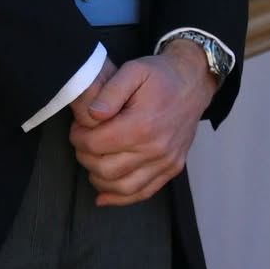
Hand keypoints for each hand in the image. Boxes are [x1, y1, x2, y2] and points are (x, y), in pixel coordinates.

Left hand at [68, 44, 216, 206]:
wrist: (192, 83)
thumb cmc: (160, 76)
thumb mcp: (133, 71)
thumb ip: (110, 91)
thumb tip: (92, 114)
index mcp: (142, 124)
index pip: (97, 144)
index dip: (78, 137)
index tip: (77, 128)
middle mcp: (156, 149)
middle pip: (105, 169)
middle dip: (84, 157)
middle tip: (81, 142)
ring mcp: (166, 162)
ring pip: (123, 187)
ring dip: (99, 179)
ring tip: (91, 161)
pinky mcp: (172, 169)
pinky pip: (144, 192)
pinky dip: (121, 198)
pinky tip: (104, 194)